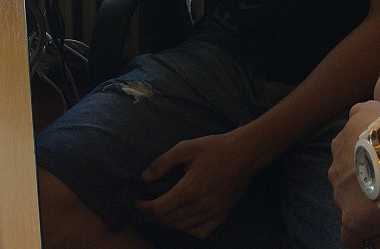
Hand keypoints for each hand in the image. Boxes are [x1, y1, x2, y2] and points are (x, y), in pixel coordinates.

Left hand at [134, 132, 256, 238]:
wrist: (245, 153)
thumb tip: (145, 177)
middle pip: (168, 220)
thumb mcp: (185, 148)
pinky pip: (200, 232)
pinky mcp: (222, 214)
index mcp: (190, 189)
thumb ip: (163, 163)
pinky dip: (187, 229)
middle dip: (151, 216)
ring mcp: (213, 212)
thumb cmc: (215, 147)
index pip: (160, 209)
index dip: (143, 209)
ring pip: (182, 227)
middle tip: (141, 208)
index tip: (134, 203)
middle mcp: (201, 205)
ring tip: (157, 213)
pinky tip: (181, 220)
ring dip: (167, 222)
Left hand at [329, 100, 379, 246]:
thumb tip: (356, 115)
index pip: (348, 160)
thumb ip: (359, 112)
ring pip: (349, 206)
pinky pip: (350, 237)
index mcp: (340, 148)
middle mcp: (335, 172)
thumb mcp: (369, 108)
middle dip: (361, 187)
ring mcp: (342, 197)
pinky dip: (357, 238)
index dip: (364, 166)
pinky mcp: (353, 221)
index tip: (379, 169)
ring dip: (362, 208)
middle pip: (346, 183)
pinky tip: (368, 239)